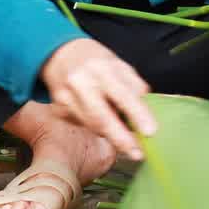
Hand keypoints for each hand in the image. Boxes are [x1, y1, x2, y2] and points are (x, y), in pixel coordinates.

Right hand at [39, 39, 157, 160]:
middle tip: (137, 154)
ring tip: (122, 138)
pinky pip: (83, 125)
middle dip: (121, 139)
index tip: (150, 132)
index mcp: (102, 68)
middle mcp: (81, 82)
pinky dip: (95, 127)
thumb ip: (134, 86)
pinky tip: (96, 116)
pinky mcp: (58, 110)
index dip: (137, 114)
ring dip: (110, 134)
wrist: (60, 54)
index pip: (123, 94)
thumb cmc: (95, 62)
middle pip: (101, 117)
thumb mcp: (118, 64)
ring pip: (92, 126)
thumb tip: (148, 109)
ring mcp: (66, 97)